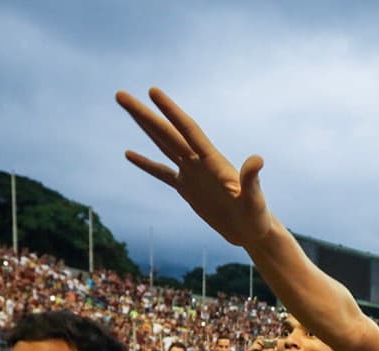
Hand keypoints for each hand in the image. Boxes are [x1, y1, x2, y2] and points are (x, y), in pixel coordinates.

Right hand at [118, 88, 275, 247]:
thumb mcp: (254, 199)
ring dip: (144, 127)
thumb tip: (257, 159)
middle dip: (144, 114)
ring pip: (162, 145)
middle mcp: (199, 162)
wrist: (252, 231)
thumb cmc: (257, 215)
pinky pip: (162, 173)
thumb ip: (251, 179)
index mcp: (212, 161)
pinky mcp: (187, 189)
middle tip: (121, 95)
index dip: (171, 111)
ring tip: (126, 108)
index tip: (152, 92)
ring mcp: (191, 174)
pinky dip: (146, 164)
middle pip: (166, 132)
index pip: (187, 130)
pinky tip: (129, 154)